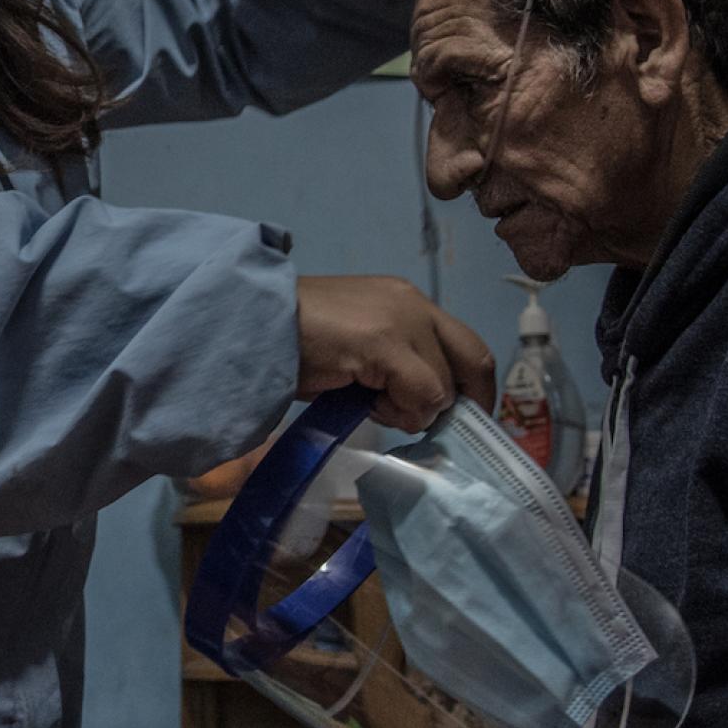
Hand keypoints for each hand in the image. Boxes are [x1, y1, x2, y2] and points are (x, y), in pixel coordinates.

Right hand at [296, 277, 496, 431]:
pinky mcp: (387, 341)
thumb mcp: (358, 351)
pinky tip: (368, 405)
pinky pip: (422, 393)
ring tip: (371, 405)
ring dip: (412, 411)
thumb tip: (423, 406)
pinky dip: (401, 411)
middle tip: (437, 427)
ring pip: (442, 387)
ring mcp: (403, 319)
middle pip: (474, 359)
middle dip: (465, 403)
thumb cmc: (294, 342)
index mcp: (406, 300)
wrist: (253, 324)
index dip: (470, 386)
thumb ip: (396, 366)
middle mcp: (413, 303)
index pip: (465, 345)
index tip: (454, 417)